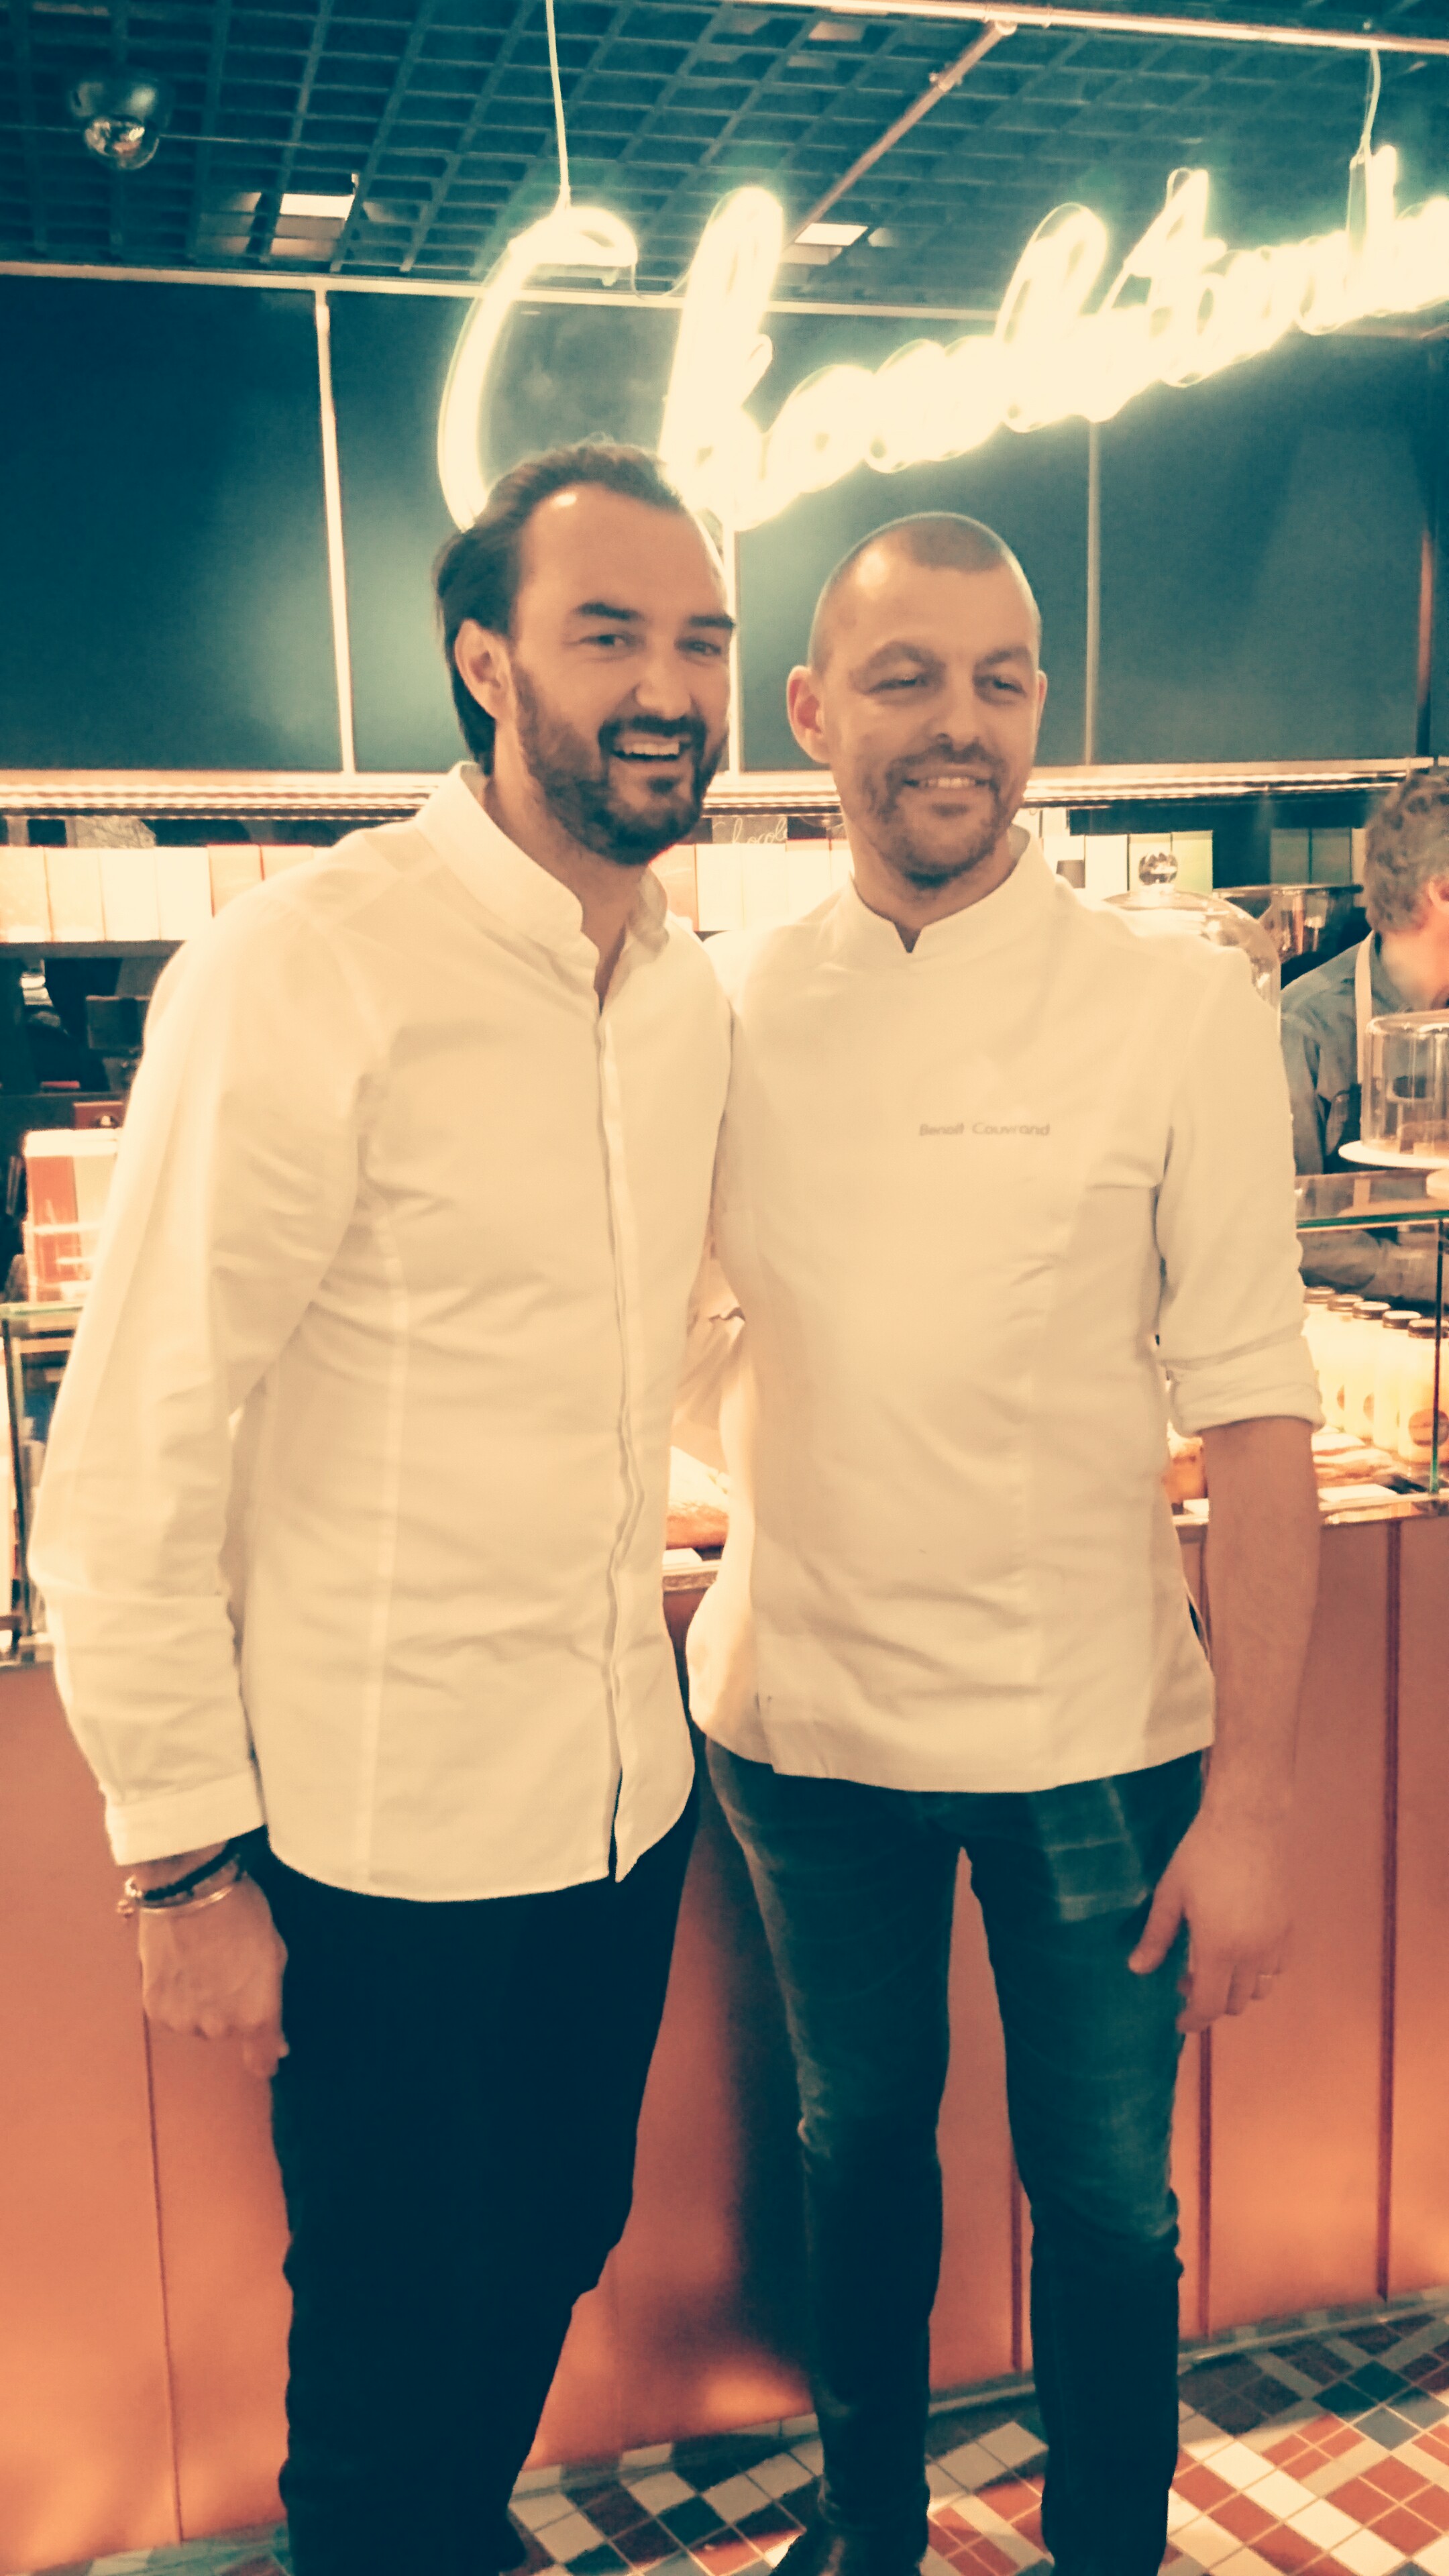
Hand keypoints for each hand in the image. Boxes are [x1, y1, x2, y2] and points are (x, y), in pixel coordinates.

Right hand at [137, 1875, 288, 2078]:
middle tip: (229, 1969)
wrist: (190, 1891)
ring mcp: (185, 2020)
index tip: (267, 2049)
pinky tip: (182, 1965)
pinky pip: (172, 2013)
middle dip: (232, 2008)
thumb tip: (276, 2041)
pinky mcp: (156, 2008)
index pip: (261, 2061)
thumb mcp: (274, 1953)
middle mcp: (219, 2026)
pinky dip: (177, 1996)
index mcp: (256, 2014)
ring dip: (202, 2004)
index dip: (265, 2055)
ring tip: (203, 1963)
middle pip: (228, 2032)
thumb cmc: (240, 1913)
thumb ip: (272, 1999)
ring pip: (198, 2023)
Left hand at [1127, 1803, 1290, 2033]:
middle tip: (1185, 1979)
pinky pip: (1277, 1967)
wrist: (1248, 1823)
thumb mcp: (1170, 1895)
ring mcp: (1274, 1941)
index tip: (1179, 2021)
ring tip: (1213, 1965)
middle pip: (1235, 2003)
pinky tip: (1240, 1950)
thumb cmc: (1201, 1855)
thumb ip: (1157, 1936)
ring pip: (1260, 1989)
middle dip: (1209, 2002)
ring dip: (1236, 1989)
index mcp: (1219, 1948)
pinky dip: (1259, 1972)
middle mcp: (1252, 1953)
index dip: (1193, 2020)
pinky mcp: (1288, 1926)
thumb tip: (1137, 1969)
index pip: (1208, 2004)